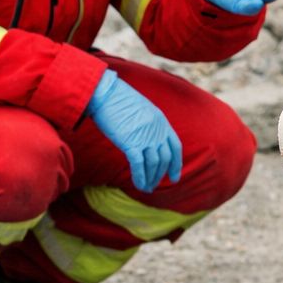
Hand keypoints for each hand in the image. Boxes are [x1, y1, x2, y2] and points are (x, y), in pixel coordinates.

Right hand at [88, 71, 181, 192]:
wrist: (106, 93)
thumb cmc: (119, 99)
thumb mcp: (142, 109)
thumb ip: (148, 124)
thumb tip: (146, 137)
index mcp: (161, 122)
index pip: (175, 147)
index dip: (176, 164)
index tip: (174, 177)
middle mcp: (157, 131)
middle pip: (165, 159)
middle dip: (161, 175)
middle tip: (155, 185)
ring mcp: (145, 137)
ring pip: (154, 164)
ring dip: (151, 179)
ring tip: (146, 188)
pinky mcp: (130, 143)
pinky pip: (139, 165)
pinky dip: (140, 177)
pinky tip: (139, 185)